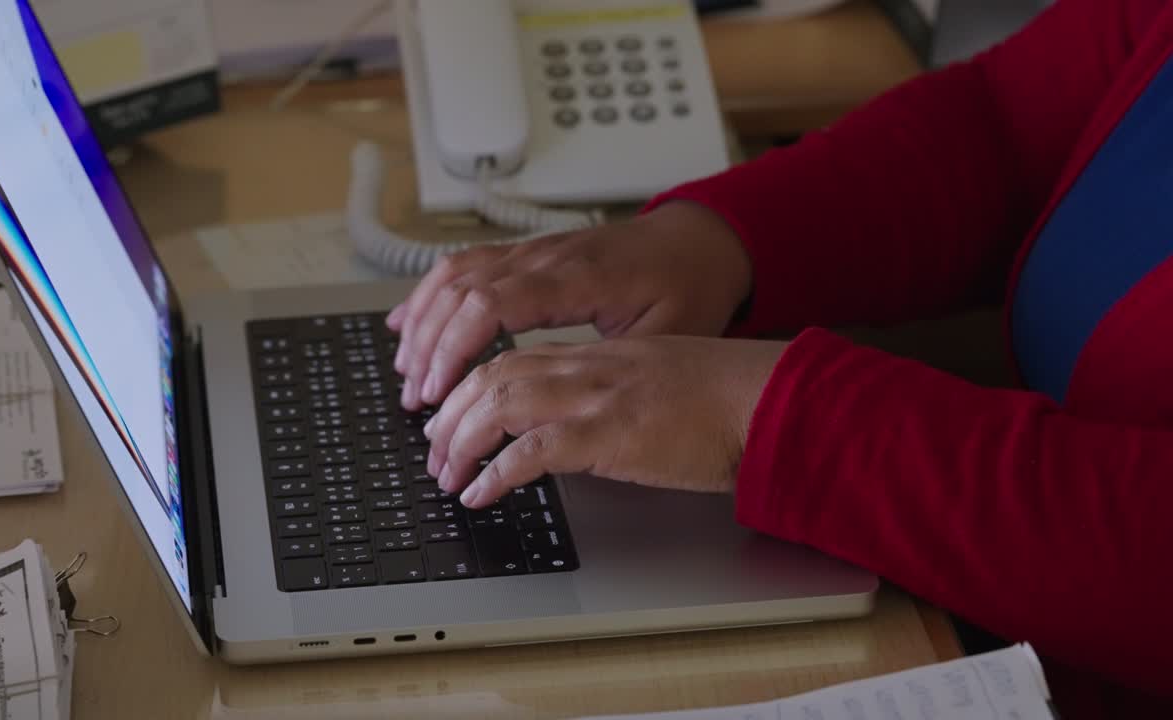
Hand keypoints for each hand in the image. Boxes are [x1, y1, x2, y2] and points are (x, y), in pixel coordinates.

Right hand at [387, 202, 752, 410]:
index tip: (439, 391)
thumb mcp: (666, 335)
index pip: (492, 304)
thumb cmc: (688, 286)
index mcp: (577, 278)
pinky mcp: (530, 254)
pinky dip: (430, 294)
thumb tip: (566, 404)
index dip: (455, 348)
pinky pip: (465, 265)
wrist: (700, 242)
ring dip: (423, 324)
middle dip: (429, 348)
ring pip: (454, 275)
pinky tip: (408, 322)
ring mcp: (534, 251)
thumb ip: (613, 364)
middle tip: (416, 400)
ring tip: (407, 373)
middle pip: (461, 292)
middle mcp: (546, 257)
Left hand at [423, 335, 787, 507]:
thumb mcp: (658, 382)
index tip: (450, 415)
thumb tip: (585, 426)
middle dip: (449, 415)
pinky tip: (480, 493)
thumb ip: (616, 393)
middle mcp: (587, 369)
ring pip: (498, 405)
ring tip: (446, 476)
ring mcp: (596, 398)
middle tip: (433, 451)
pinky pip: (531, 452)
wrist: (766, 400)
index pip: (512, 359)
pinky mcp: (609, 435)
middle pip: (491, 377)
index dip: (469, 387)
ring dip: (460, 443)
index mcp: (598, 356)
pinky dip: (496, 473)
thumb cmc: (726, 398)